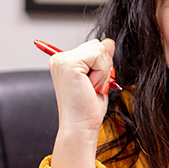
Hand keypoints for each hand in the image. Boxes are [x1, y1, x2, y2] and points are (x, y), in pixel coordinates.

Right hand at [49, 39, 114, 167]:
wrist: (81, 126)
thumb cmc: (87, 109)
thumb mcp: (98, 79)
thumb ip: (102, 59)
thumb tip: (109, 41)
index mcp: (63, 61)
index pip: (92, 47)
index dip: (101, 65)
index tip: (92, 85)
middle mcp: (59, 59)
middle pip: (96, 45)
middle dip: (103, 67)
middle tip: (93, 87)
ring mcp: (62, 60)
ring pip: (99, 49)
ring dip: (103, 71)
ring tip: (91, 88)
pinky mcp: (69, 64)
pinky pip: (98, 56)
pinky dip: (102, 73)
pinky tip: (91, 86)